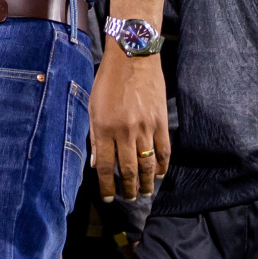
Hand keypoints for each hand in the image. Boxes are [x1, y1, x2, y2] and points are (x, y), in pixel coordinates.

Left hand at [90, 44, 168, 200]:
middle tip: (129, 199)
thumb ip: (95, 137)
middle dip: (129, 190)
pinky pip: (164, 151)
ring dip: (147, 183)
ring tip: (144, 192)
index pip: (106, 167)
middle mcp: (126, 132)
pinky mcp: (162, 123)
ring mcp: (146, 128)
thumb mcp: (92, 107)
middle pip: (129, 171)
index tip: (108, 198)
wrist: (133, 59)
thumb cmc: (107, 81)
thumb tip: (97, 164)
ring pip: (149, 165)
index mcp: (105, 128)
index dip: (107, 186)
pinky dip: (163, 166)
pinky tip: (160, 174)